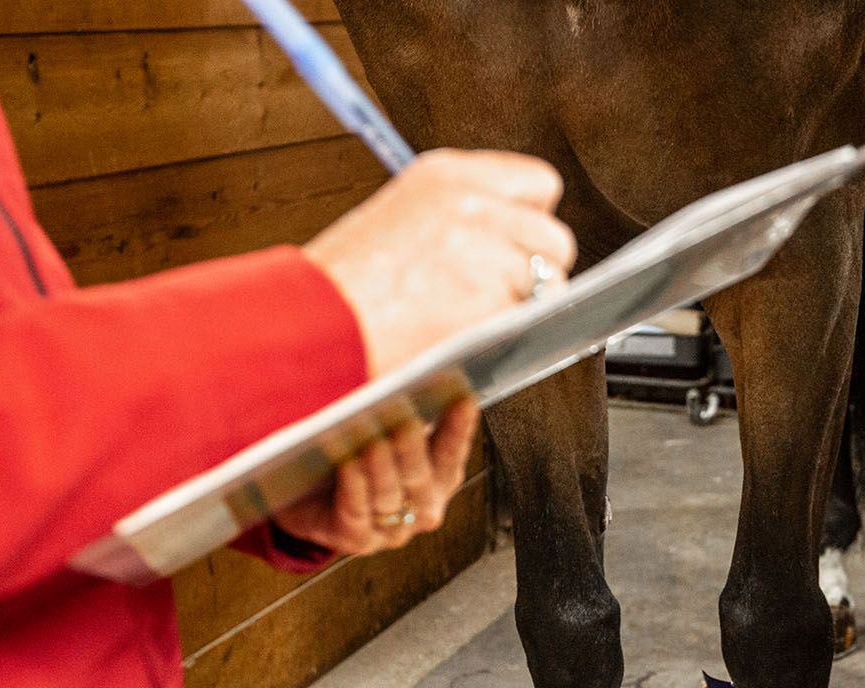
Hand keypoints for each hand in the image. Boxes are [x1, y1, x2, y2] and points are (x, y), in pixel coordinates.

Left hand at [271, 396, 478, 555]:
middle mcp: (422, 510)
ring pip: (389, 496)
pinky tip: (348, 464)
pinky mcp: (356, 541)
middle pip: (420, 477)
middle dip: (412, 447)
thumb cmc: (347, 460)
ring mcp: (391, 531)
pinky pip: (357, 513)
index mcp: (438, 481)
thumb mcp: (378, 435)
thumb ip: (397, 415)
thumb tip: (399, 379)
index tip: (463, 398)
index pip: (451, 453)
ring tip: (372, 439)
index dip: (459, 428)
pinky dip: (354, 487)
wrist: (303, 501)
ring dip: (380, 466)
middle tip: (406, 419)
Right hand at [303, 148, 577, 379]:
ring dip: (527, 304)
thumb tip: (515, 239)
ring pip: (552, 279)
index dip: (530, 221)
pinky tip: (476, 335)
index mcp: (447, 174)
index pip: (537, 183)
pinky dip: (515, 333)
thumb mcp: (401, 220)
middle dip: (534, 269)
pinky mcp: (491, 295)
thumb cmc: (344, 289)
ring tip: (477, 318)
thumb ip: (461, 218)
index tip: (513, 246)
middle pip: (553, 235)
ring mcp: (485, 247)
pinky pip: (534, 316)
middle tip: (496, 294)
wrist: (310, 326)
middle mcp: (471, 202)